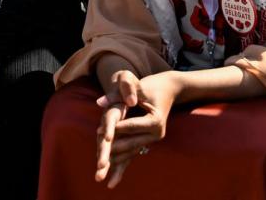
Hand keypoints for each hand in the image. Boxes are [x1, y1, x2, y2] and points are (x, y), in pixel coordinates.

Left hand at [95, 70, 177, 187]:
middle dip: (113, 151)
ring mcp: (152, 140)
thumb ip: (119, 93)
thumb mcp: (136, 85)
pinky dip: (121, 167)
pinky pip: (132, 155)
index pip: (131, 126)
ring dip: (115, 163)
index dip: (116, 128)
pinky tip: (111, 180)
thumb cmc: (151, 85)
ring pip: (130, 152)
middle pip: (130, 144)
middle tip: (97, 161)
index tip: (100, 133)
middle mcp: (156, 133)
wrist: (168, 89)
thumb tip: (99, 103)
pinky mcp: (146, 142)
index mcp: (155, 121)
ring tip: (99, 173)